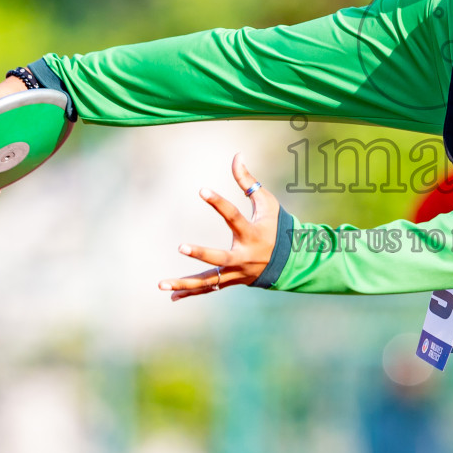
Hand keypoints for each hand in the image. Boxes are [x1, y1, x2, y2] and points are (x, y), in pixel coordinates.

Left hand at [158, 153, 280, 299]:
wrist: (290, 261)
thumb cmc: (275, 226)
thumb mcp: (266, 203)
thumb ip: (248, 181)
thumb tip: (237, 155)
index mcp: (252, 233)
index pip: (233, 216)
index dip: (218, 202)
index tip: (201, 190)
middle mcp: (243, 257)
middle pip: (220, 258)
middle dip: (202, 253)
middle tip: (181, 246)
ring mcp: (236, 273)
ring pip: (209, 281)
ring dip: (185, 284)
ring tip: (162, 285)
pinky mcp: (231, 281)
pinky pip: (209, 289)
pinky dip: (190, 292)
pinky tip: (172, 297)